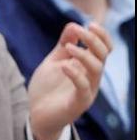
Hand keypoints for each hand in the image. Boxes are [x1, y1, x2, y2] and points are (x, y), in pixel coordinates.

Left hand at [28, 21, 111, 139]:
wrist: (36, 116)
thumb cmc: (46, 89)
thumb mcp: (53, 62)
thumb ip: (63, 45)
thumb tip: (73, 24)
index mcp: (88, 67)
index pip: (104, 48)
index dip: (101, 35)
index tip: (89, 23)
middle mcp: (92, 77)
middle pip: (103, 55)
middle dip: (94, 40)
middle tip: (80, 30)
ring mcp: (88, 91)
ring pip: (97, 69)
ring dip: (84, 55)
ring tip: (68, 47)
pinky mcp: (79, 103)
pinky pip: (84, 87)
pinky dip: (75, 74)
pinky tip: (63, 66)